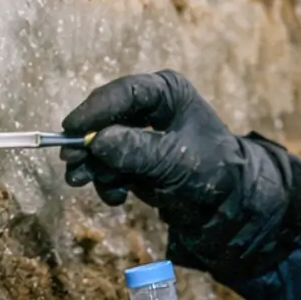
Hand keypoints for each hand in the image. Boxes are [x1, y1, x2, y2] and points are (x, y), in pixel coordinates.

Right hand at [60, 70, 240, 215]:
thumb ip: (135, 150)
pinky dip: (108, 182)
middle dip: (88, 144)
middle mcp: (151, 108)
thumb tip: (94, 142)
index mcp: (167, 92)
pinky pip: (110, 166)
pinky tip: (116, 197)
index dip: (94, 110)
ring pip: (102, 145)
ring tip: (89, 184)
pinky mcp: (136, 159)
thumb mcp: (174, 160)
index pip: (123, 93)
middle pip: (106, 119)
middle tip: (71, 165)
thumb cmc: (213, 172)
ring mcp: (141, 134)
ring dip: (94, 167)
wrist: (230, 207)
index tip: (70, 128)